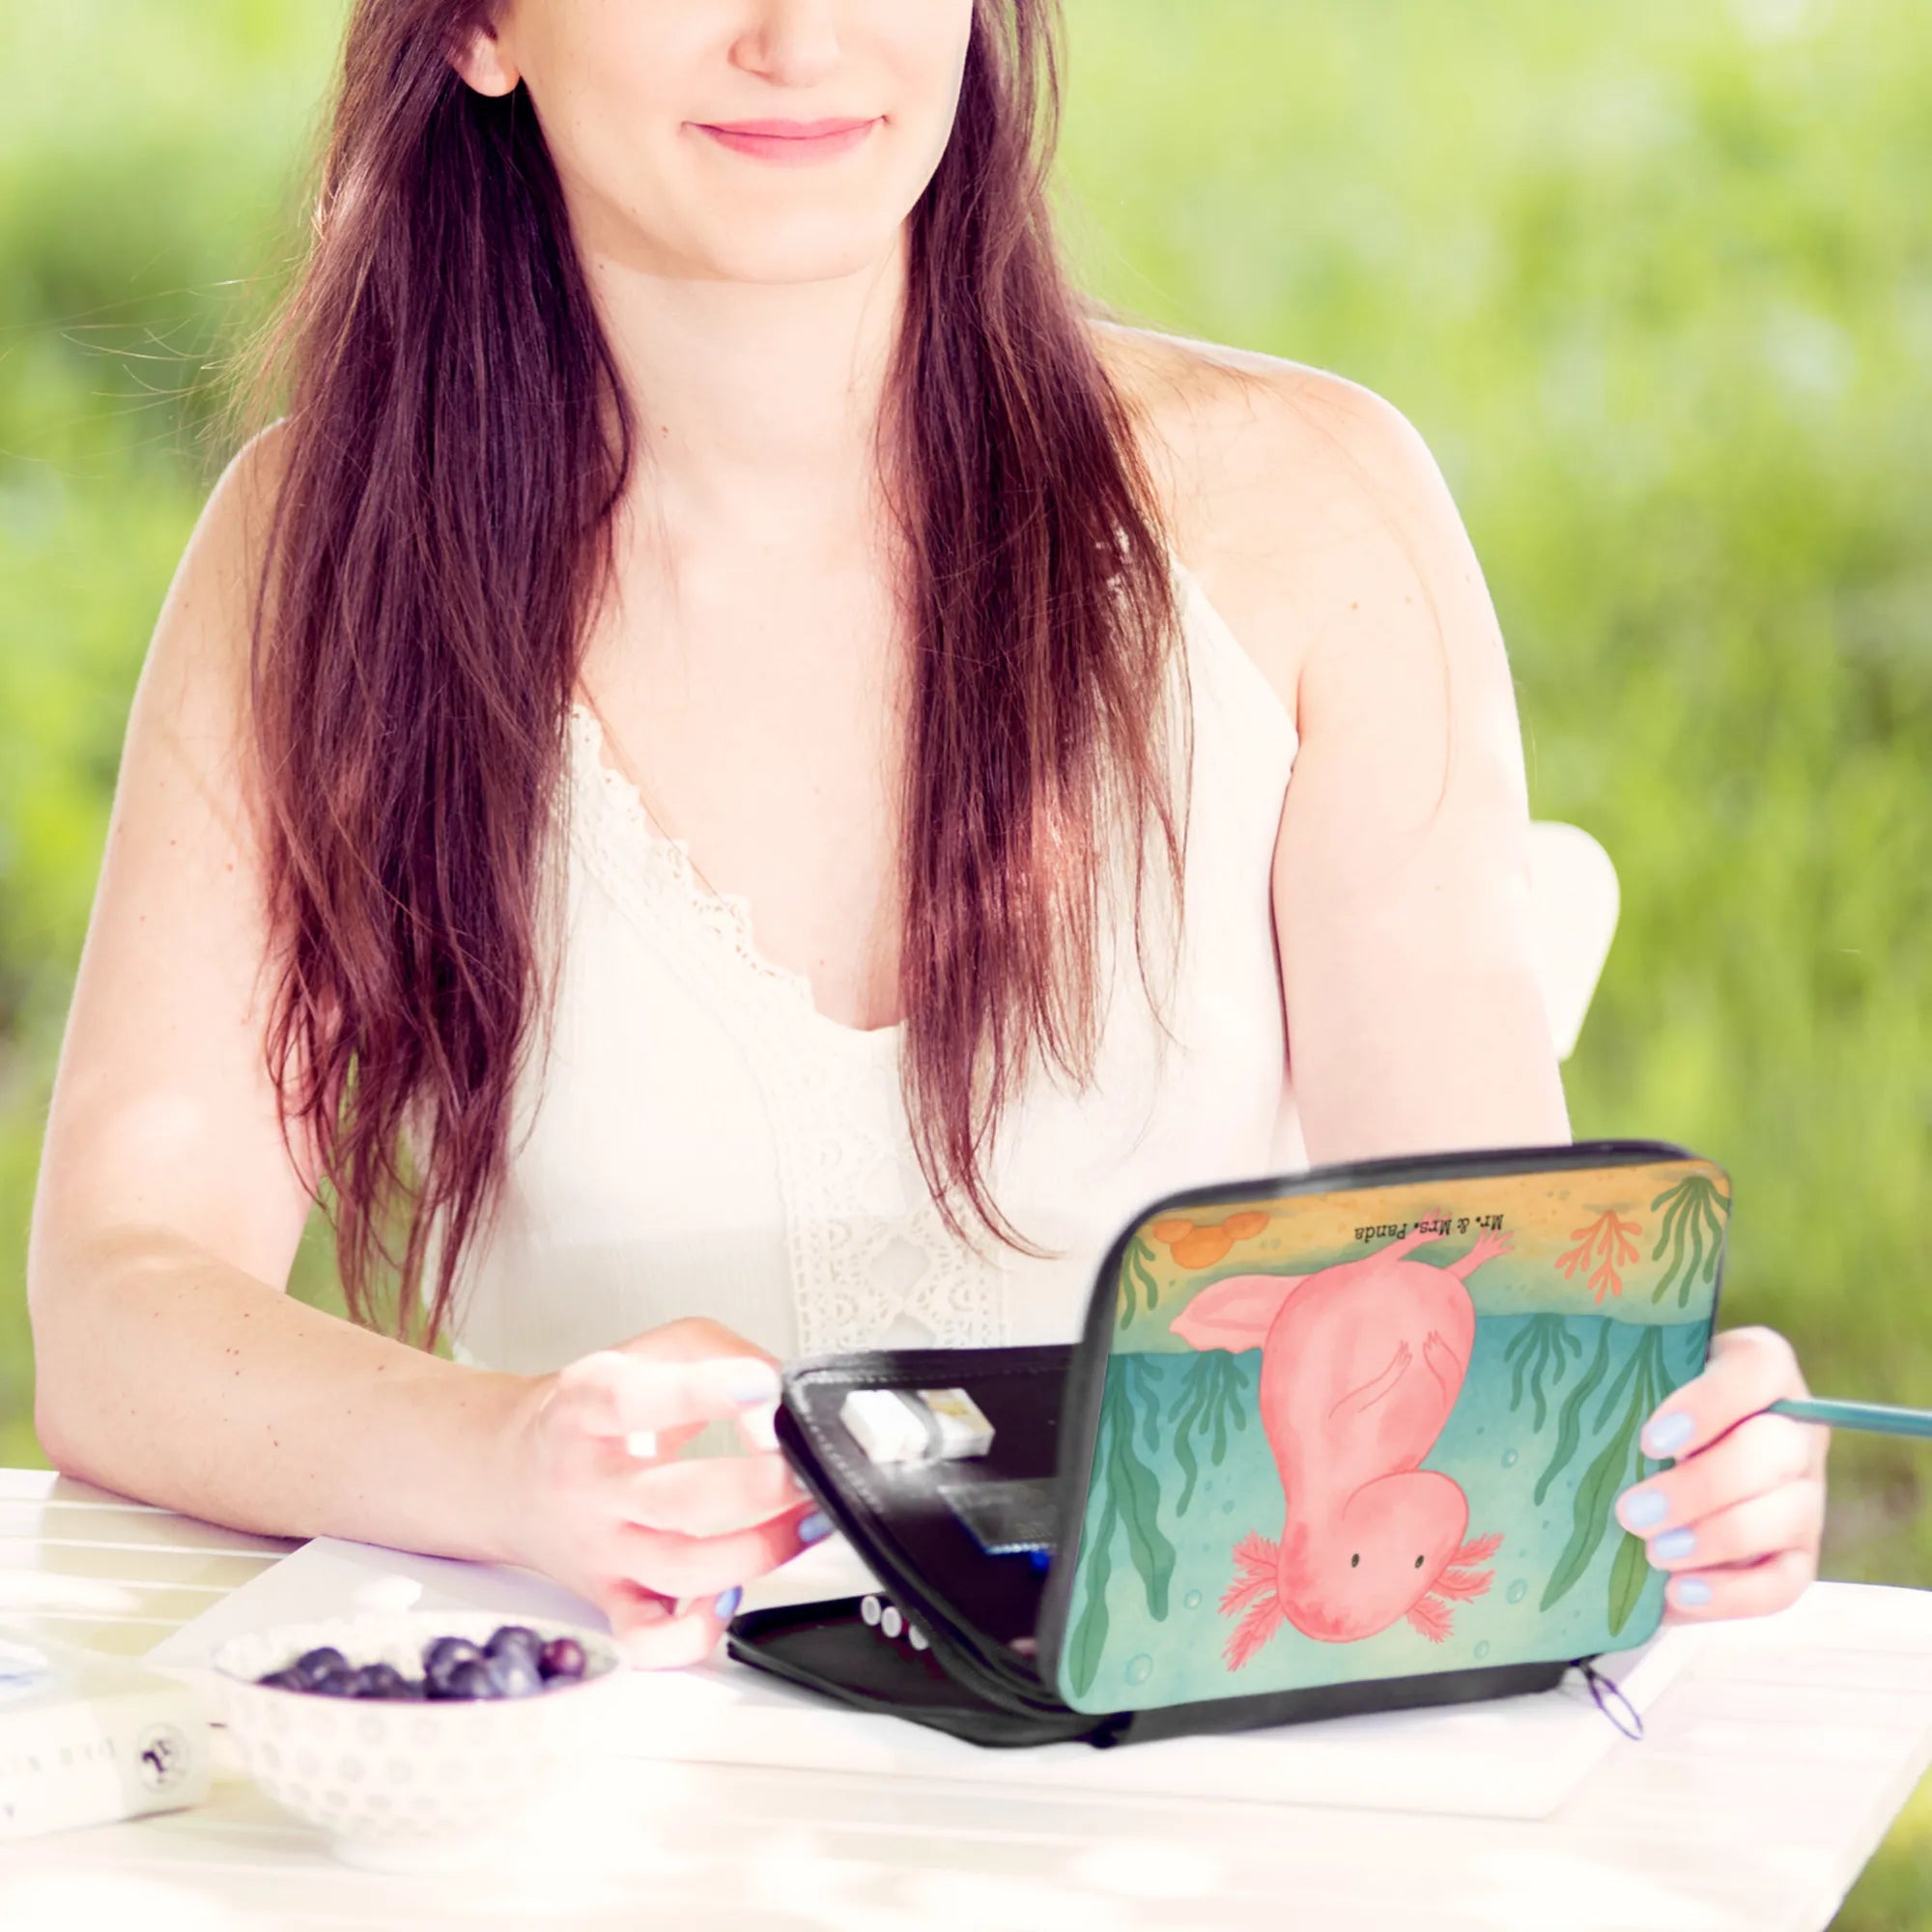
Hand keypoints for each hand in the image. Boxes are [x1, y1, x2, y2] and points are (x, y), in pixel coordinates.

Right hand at [501, 1317, 826, 1667]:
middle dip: (758, 1486)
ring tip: (805, 1519)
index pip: (634, 1400)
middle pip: (675, 1498)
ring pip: (681, 1570)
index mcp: (587, 1408)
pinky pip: (650, 1639)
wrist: (512, 1472)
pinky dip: (696, 1632)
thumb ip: (720, 1354)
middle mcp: (589, 1484)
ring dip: (760, 1550)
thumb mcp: (648, 1351)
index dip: (704, 1393)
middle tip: (803, 1466)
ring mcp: (601, 1548)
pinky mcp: (610, 1598)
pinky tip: (733, 1596)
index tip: (763, 1387)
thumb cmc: (593, 1412)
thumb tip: (779, 1396)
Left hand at [1614, 1325, 1828, 1622]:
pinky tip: (1678, 1593)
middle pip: (1776, 1450)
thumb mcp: (1633, 1382)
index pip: (1757, 1369)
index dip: (1710, 1405)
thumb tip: (1571, 1404)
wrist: (1648, 1469)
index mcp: (1760, 1368)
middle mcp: (1795, 1430)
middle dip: (1702, 1487)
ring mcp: (1803, 1496)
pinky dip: (1732, 1593)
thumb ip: (1624, 1385)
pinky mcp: (1798, 1556)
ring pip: (1785, 1516)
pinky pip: (1784, 1582)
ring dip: (1716, 1539)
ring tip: (1653, 1554)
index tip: (1651, 1440)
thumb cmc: (1635, 1409)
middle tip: (1633, 1512)